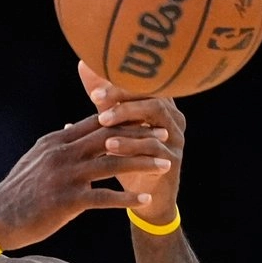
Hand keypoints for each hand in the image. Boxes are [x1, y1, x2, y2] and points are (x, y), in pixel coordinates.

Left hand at [77, 60, 184, 224]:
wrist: (143, 198)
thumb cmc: (126, 157)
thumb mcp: (112, 125)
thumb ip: (102, 98)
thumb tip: (84, 64)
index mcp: (159, 104)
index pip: (144, 82)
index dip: (120, 79)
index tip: (93, 79)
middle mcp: (172, 117)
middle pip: (152, 94)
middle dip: (123, 94)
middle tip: (96, 97)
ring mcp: (176, 137)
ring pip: (156, 116)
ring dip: (127, 117)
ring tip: (102, 121)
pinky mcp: (173, 159)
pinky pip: (155, 147)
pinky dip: (131, 145)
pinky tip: (111, 147)